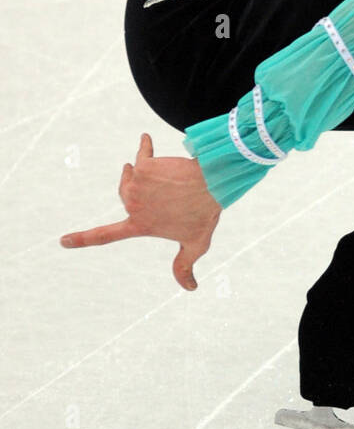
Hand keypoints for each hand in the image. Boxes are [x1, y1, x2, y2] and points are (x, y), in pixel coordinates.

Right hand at [60, 133, 221, 290]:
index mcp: (139, 225)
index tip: (63, 241)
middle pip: (126, 193)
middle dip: (142, 189)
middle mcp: (132, 205)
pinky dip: (147, 146)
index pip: (105, 236)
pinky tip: (148, 139)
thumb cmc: (205, 213)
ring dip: (147, 171)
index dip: (83, 239)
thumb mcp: (196, 244)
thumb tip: (190, 289)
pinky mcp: (144, 165)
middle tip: (168, 192)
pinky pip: (143, 153)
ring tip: (170, 176)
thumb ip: (185, 265)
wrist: (214, 184)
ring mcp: (136, 184)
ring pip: (133, 173)